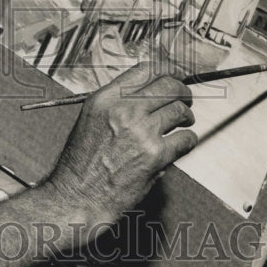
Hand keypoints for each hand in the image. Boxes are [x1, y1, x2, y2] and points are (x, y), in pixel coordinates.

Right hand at [47, 61, 196, 226]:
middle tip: (185, 99)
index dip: (165, 71)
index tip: (173, 76)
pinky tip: (180, 144)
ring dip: (186, 116)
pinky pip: (186, 139)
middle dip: (182, 91)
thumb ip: (117, 102)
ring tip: (184, 122)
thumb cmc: (82, 162)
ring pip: (181, 110)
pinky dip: (187, 141)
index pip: (145, 70)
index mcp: (105, 99)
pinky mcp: (156, 155)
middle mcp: (123, 110)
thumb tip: (148, 92)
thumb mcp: (90, 119)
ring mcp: (141, 132)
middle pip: (169, 85)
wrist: (78, 196)